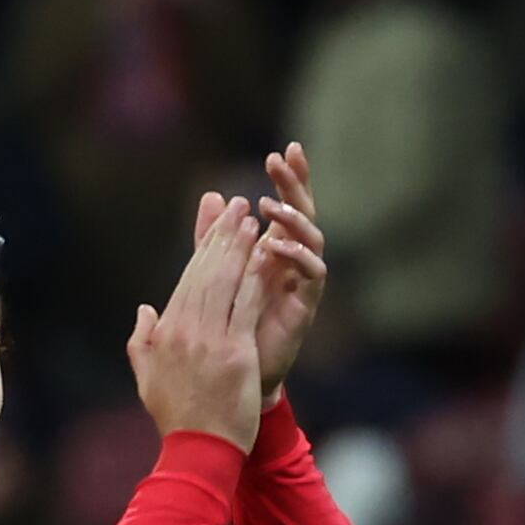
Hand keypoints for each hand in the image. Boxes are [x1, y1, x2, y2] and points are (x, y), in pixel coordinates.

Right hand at [126, 198, 266, 449]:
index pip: (187, 280)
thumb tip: (144, 310)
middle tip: (238, 205)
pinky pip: (245, 305)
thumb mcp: (146, 378)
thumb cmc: (176, 417)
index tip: (218, 223)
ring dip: (241, 247)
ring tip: (253, 219)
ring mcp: (209, 341)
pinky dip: (255, 276)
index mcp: (164, 334)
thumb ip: (140, 341)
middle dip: (223, 235)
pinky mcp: (234, 352)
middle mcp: (184, 332)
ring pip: (225, 282)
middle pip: (205, 273)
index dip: (204, 248)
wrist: (197, 449)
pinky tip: (266, 253)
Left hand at [238, 145, 329, 398]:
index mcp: (275, 249)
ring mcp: (302, 281)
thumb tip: (212, 195)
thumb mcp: (217, 273)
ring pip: (311, 239)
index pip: (286, 204)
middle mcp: (293, 260)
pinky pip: (312, 274)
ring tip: (270, 206)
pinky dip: (297, 257)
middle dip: (295, 185)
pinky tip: (278, 246)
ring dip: (292, 220)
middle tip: (282, 159)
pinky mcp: (306, 305)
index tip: (283, 149)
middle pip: (303, 213)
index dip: (288, 178)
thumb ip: (214, 237)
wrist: (235, 375)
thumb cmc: (230, 323)